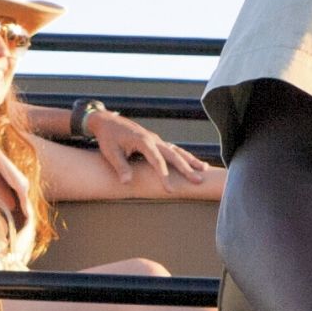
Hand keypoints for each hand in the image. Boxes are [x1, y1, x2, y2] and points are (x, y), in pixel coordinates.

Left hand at [89, 107, 216, 189]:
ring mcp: (155, 139)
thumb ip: (120, 166)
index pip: (157, 160)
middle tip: (198, 180)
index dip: (164, 175)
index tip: (170, 189)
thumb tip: (127, 182)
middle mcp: (153, 139)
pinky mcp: (155, 141)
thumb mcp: (110, 152)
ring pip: (177, 150)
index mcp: (143, 141)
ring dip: (190, 160)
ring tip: (204, 169)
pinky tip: (191, 163)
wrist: (106, 121)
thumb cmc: (108, 137)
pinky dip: (183, 156)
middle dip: (186, 168)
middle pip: (173, 154)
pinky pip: (172, 149)